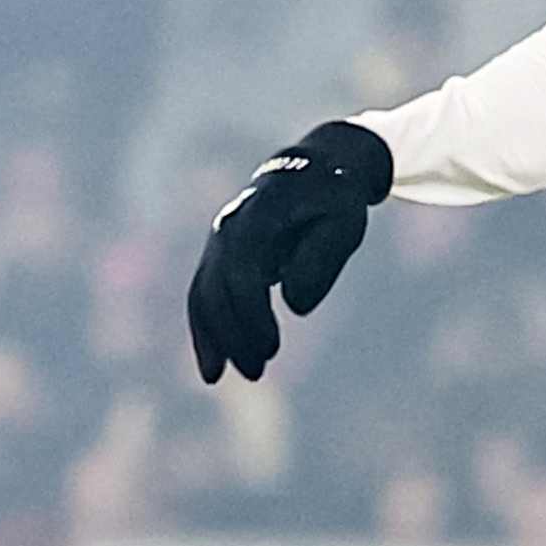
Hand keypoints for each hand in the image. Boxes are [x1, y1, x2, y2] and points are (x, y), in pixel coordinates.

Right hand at [185, 120, 393, 384]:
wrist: (310, 169)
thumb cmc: (333, 199)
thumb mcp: (344, 221)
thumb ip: (321, 259)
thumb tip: (293, 304)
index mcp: (260, 213)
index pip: (243, 269)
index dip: (252, 312)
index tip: (273, 348)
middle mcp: (229, 225)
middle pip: (218, 287)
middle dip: (234, 334)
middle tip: (259, 371)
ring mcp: (218, 240)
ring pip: (202, 294)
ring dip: (216, 339)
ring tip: (237, 376)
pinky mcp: (217, 257)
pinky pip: (201, 296)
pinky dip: (204, 331)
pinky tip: (214, 368)